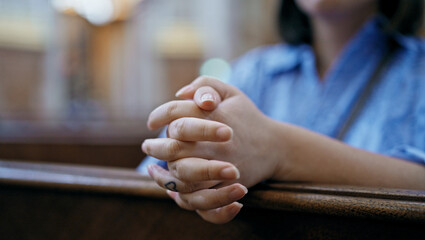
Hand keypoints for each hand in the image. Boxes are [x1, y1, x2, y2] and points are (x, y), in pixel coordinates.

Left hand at [145, 76, 280, 187]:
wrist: (275, 147)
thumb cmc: (247, 117)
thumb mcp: (231, 92)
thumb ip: (206, 84)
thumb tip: (180, 93)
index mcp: (216, 114)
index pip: (176, 112)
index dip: (159, 115)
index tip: (151, 122)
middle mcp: (217, 140)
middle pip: (174, 145)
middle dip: (156, 147)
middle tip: (146, 146)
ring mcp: (222, 163)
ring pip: (182, 171)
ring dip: (163, 171)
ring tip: (151, 168)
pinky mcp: (226, 183)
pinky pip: (197, 192)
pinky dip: (179, 191)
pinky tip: (168, 184)